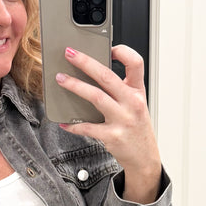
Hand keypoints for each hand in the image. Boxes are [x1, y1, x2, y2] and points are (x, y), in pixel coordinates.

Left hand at [56, 45, 161, 202]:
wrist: (145, 158)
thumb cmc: (137, 130)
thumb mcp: (136, 106)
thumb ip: (121, 90)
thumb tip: (93, 74)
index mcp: (138, 92)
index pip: (135, 63)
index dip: (122, 52)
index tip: (107, 47)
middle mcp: (132, 103)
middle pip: (107, 76)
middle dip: (86, 62)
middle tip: (70, 53)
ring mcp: (122, 120)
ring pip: (96, 97)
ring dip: (75, 86)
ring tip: (61, 79)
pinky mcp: (112, 136)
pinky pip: (88, 127)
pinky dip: (74, 125)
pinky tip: (64, 122)